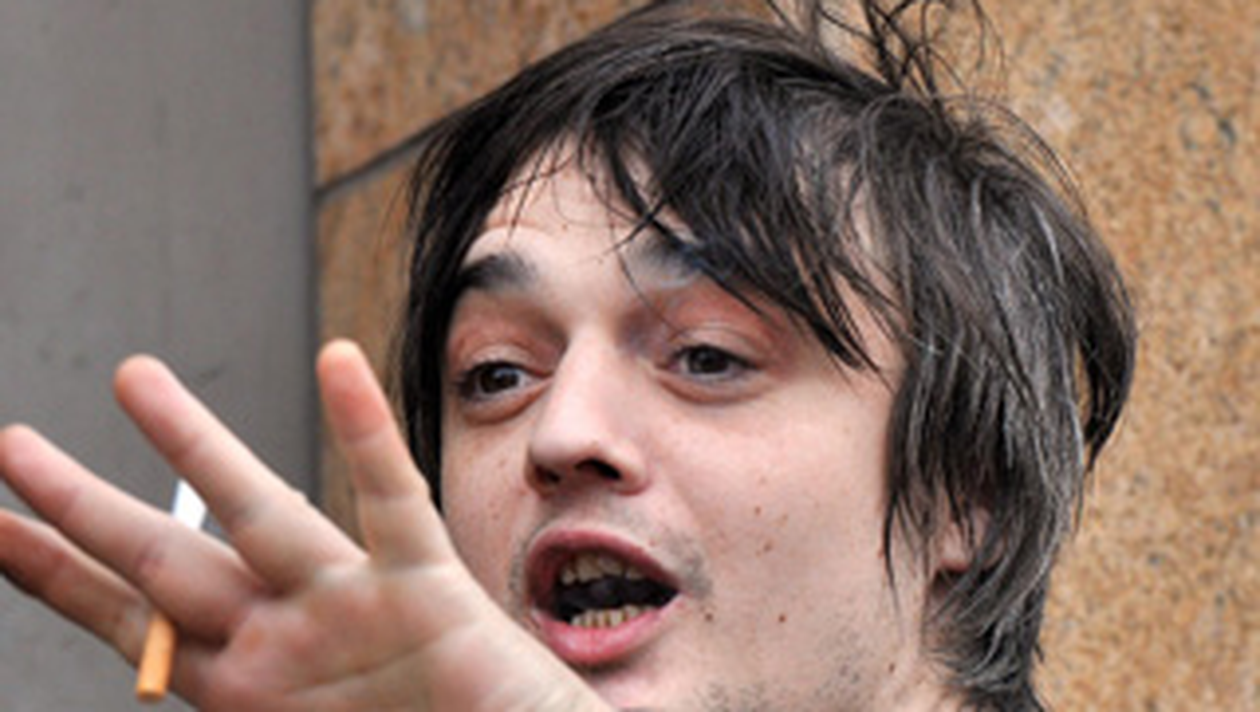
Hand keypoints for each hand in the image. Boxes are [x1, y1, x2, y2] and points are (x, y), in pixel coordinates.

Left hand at [0, 340, 607, 711]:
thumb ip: (248, 704)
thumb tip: (161, 687)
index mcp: (244, 687)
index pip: (122, 621)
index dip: (49, 575)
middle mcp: (283, 637)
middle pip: (161, 561)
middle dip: (75, 508)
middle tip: (8, 447)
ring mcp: (350, 608)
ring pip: (259, 515)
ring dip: (193, 446)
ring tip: (133, 378)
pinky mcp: (425, 588)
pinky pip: (392, 501)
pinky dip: (365, 433)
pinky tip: (338, 365)